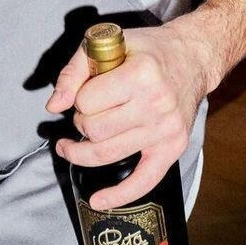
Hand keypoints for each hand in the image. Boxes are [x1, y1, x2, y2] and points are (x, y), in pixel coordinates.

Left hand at [45, 24, 210, 208]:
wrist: (192, 58)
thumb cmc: (145, 50)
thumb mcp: (106, 43)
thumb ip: (74, 72)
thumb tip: (53, 106)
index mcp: (140, 75)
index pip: (86, 101)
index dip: (78, 97)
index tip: (88, 90)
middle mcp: (156, 104)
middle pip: (94, 130)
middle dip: (81, 122)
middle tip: (88, 111)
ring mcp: (165, 129)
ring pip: (107, 154)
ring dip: (82, 151)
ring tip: (71, 146)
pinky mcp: (173, 148)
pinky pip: (144, 181)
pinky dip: (119, 195)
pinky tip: (98, 201)